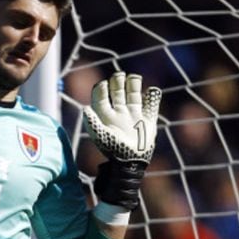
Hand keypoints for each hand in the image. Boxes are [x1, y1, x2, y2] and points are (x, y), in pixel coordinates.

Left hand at [83, 72, 160, 211]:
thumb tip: (85, 109)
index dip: (102, 88)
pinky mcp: (148, 120)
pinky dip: (153, 96)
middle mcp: (120, 113)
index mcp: (106, 116)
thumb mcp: (101, 136)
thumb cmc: (114, 150)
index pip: (102, 97)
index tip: (104, 83)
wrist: (132, 162)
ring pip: (134, 94)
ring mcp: (134, 115)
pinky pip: (152, 105)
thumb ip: (93, 123)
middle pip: (118, 91)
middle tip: (120, 75)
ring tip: (134, 78)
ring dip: (134, 84)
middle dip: (118, 81)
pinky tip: (152, 91)